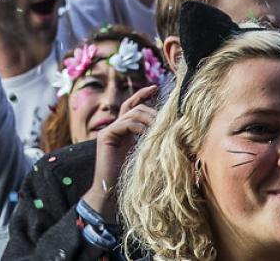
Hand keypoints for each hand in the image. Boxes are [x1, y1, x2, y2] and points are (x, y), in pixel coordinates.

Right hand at [83, 85, 157, 221]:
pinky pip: (124, 124)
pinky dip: (138, 127)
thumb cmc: (132, 180)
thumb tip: (173, 135)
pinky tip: (147, 135)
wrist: (111, 193)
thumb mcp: (146, 157)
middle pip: (134, 108)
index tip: (154, 87)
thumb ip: (152, 144)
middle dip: (151, 111)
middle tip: (164, 121)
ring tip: (158, 129)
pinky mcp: (106, 136)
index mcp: (125, 132)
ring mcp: (109, 131)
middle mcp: (116, 128)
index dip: (142, 95)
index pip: (132, 107)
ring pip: (130, 113)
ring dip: (147, 118)